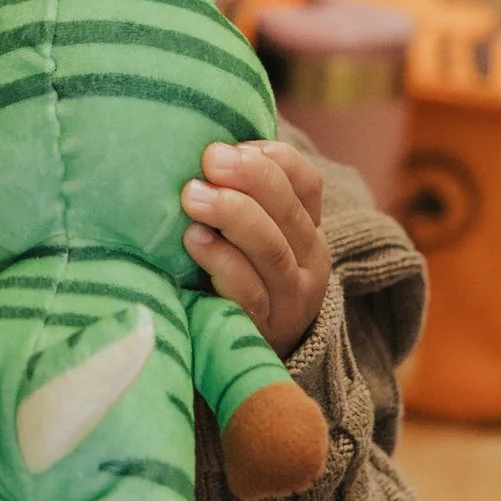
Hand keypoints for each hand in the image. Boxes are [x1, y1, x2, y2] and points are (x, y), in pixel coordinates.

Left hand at [182, 137, 328, 352]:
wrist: (245, 355)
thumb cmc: (235, 275)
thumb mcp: (246, 233)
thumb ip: (238, 194)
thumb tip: (204, 144)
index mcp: (306, 227)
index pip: (306, 182)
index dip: (275, 159)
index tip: (235, 145)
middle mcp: (308, 260)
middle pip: (287, 210)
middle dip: (248, 179)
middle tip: (209, 159)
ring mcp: (289, 297)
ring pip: (270, 248)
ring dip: (231, 214)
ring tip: (192, 195)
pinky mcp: (262, 328)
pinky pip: (247, 291)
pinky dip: (220, 262)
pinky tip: (193, 240)